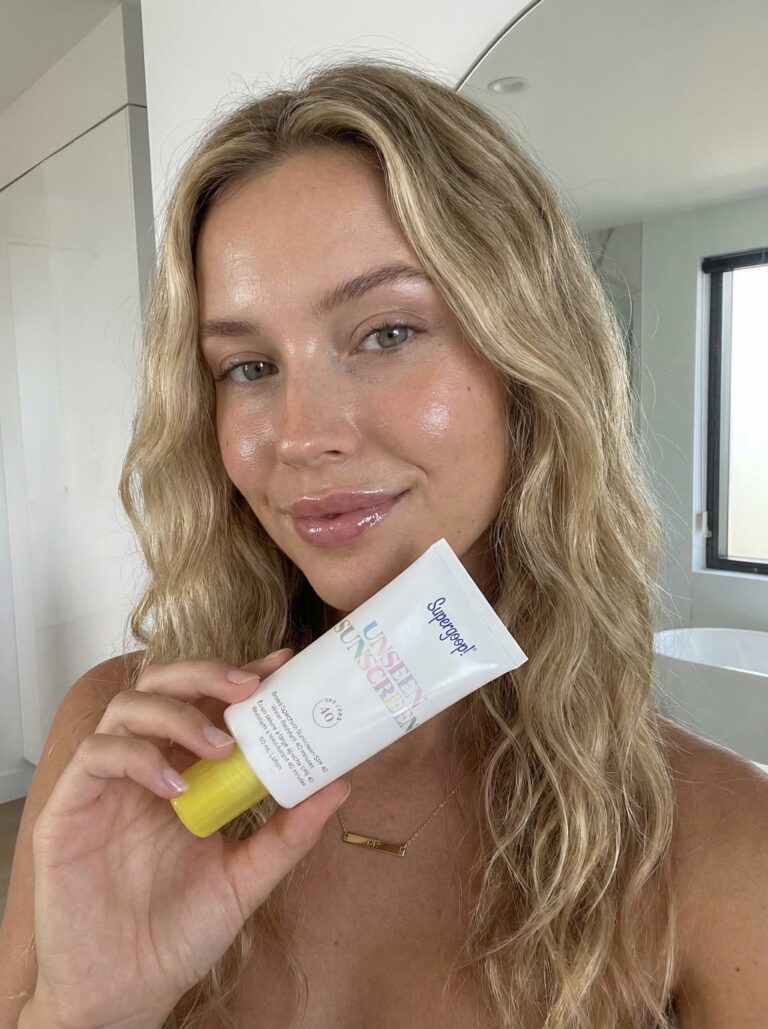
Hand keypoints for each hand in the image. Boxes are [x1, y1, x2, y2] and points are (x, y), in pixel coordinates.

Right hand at [29, 648, 350, 1028]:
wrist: (126, 993)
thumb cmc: (179, 934)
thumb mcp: (244, 878)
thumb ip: (287, 833)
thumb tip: (341, 785)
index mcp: (184, 773)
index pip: (207, 704)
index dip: (240, 676)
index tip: (281, 664)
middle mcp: (143, 767)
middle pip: (162, 685)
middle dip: (206, 675)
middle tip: (248, 687)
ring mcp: (105, 784)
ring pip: (127, 708)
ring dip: (176, 713)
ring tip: (218, 745)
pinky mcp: (70, 808)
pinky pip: (96, 756)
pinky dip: (136, 756)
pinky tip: (173, 785)